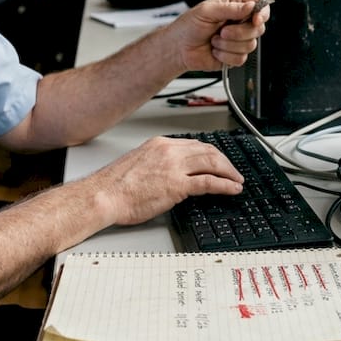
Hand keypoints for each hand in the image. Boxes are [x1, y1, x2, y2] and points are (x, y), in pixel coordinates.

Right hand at [88, 136, 243, 225]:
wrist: (103, 196)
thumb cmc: (114, 186)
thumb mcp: (139, 165)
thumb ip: (159, 165)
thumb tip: (172, 175)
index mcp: (159, 145)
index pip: (194, 145)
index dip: (211, 154)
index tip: (218, 162)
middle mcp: (169, 151)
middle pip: (208, 151)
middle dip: (225, 162)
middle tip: (234, 172)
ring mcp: (174, 167)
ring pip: (212, 163)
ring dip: (229, 172)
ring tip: (237, 181)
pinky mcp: (176, 185)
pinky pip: (209, 182)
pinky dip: (225, 185)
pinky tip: (232, 189)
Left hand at [167, 0, 269, 72]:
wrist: (179, 49)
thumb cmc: (188, 26)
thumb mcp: (207, 11)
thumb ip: (230, 8)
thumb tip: (250, 6)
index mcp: (235, 6)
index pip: (260, 7)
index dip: (262, 13)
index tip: (255, 19)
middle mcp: (239, 23)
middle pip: (258, 28)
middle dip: (239, 32)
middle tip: (223, 31)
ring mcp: (238, 40)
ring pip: (250, 45)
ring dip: (228, 45)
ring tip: (214, 40)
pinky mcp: (234, 56)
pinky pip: (241, 59)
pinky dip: (225, 56)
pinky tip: (215, 50)